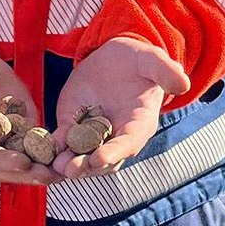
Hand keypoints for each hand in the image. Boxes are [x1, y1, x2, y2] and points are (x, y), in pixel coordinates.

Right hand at [0, 36, 52, 183]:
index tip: (22, 162)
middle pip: (0, 167)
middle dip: (24, 173)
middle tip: (48, 175)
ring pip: (18, 163)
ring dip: (39, 170)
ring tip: (62, 173)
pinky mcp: (18, 129)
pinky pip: (33, 147)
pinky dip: (48, 155)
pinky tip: (67, 158)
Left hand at [52, 36, 188, 177]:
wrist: (114, 57)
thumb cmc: (138, 59)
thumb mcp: (152, 60)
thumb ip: (165, 71)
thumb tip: (183, 83)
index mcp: (139, 123)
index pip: (129, 143)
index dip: (115, 152)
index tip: (100, 158)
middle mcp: (117, 135)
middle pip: (104, 159)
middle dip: (88, 166)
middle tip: (71, 169)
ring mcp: (93, 133)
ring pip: (81, 156)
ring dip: (69, 164)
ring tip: (56, 166)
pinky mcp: (72, 125)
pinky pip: (62, 141)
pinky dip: (53, 148)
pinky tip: (41, 150)